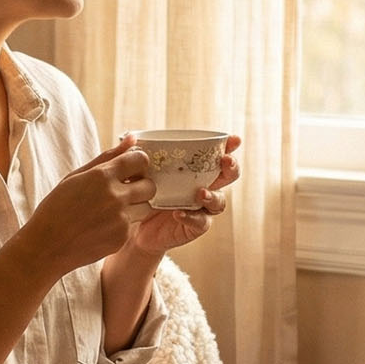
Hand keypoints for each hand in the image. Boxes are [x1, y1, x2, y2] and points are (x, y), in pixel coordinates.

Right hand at [12, 135, 154, 275]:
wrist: (46, 246)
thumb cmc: (57, 207)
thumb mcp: (76, 176)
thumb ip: (107, 157)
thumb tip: (132, 138)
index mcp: (102, 176)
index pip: (140, 160)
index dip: (138, 163)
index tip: (130, 169)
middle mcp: (115, 197)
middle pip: (150, 186)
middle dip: (141, 186)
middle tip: (125, 190)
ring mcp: (120, 219)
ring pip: (146, 207)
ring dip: (135, 206)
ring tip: (112, 209)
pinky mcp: (121, 238)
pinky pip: (133, 225)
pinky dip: (123, 224)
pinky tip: (103, 225)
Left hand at [125, 135, 238, 255]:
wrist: (134, 225)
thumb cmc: (141, 194)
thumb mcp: (138, 175)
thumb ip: (137, 159)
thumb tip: (131, 137)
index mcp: (196, 171)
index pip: (217, 156)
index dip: (229, 147)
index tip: (233, 139)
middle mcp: (204, 187)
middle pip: (228, 176)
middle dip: (231, 167)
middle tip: (225, 161)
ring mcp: (202, 208)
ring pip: (219, 201)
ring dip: (212, 196)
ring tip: (200, 193)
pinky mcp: (195, 226)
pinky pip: (201, 222)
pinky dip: (191, 217)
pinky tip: (179, 213)